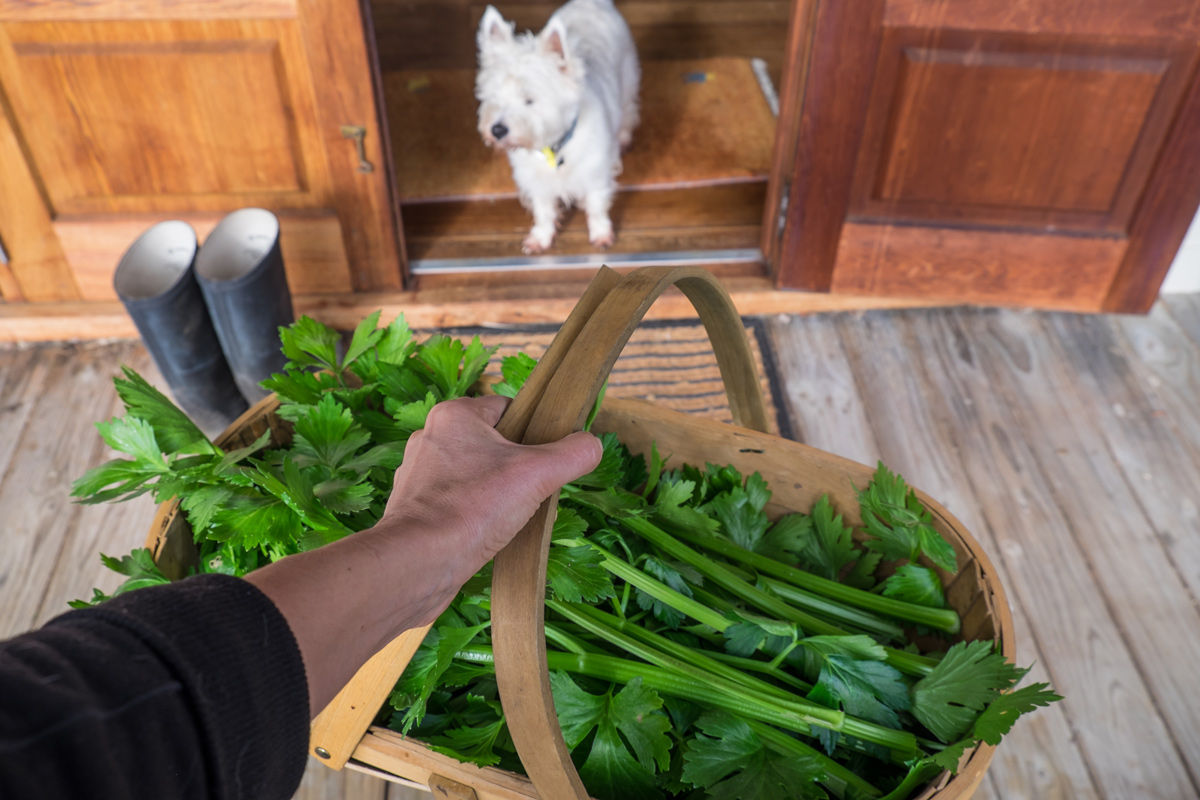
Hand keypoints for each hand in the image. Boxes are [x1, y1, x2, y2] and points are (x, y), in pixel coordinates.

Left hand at [247, 395, 600, 715]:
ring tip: (513, 518)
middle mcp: (429, 437)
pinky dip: (474, 516)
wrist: (417, 564)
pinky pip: (455, 503)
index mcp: (454, 415)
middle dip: (518, 468)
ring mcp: (417, 475)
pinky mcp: (412, 509)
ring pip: (474, 475)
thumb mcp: (538, 473)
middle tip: (537, 492)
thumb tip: (591, 445)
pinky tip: (487, 536)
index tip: (548, 458)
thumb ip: (573, 454)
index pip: (509, 407)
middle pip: (493, 443)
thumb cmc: (475, 507)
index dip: (535, 430)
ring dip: (496, 494)